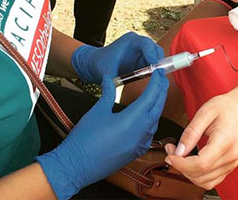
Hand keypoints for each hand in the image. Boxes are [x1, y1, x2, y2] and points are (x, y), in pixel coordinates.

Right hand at [37, 72, 168, 199]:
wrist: (76, 166)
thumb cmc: (85, 140)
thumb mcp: (97, 111)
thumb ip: (108, 92)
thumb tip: (109, 79)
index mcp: (132, 119)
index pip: (151, 96)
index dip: (157, 82)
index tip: (158, 72)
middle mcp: (141, 132)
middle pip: (157, 108)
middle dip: (161, 91)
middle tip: (161, 79)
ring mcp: (140, 144)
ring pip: (155, 121)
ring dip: (157, 106)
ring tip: (156, 94)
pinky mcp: (136, 152)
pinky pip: (150, 134)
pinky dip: (152, 121)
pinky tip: (147, 116)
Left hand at [71, 32, 163, 82]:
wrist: (96, 64)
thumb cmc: (101, 65)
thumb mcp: (108, 73)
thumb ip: (116, 80)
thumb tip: (122, 89)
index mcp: (130, 40)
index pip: (146, 44)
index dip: (153, 56)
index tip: (156, 69)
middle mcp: (138, 43)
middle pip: (155, 49)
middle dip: (159, 62)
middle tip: (160, 77)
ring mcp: (142, 50)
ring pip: (157, 57)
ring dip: (159, 68)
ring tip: (159, 80)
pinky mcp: (143, 58)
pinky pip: (154, 64)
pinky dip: (156, 72)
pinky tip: (155, 81)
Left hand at [164, 91, 237, 189]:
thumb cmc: (225, 107)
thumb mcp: (204, 113)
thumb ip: (190, 133)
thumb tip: (178, 152)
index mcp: (225, 141)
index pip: (201, 164)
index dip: (181, 164)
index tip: (169, 155)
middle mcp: (231, 156)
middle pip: (201, 175)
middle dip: (180, 167)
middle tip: (171, 150)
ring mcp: (231, 163)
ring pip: (204, 182)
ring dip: (187, 173)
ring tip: (179, 156)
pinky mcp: (229, 166)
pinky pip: (210, 180)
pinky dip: (196, 175)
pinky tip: (190, 162)